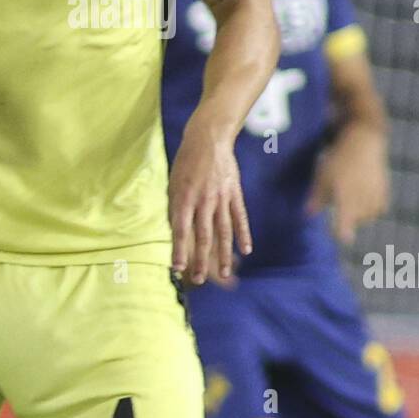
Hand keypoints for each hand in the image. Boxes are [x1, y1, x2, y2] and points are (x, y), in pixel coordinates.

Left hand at [169, 112, 251, 284]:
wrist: (208, 138)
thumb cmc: (185, 162)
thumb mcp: (172, 182)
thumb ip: (174, 207)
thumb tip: (173, 232)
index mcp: (183, 197)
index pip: (180, 230)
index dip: (179, 250)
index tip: (178, 268)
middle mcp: (203, 200)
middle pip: (202, 236)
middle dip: (201, 260)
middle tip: (199, 279)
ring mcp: (221, 197)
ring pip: (223, 231)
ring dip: (223, 254)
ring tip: (225, 274)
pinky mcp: (234, 193)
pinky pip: (240, 217)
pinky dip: (243, 234)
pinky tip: (245, 250)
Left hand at [306, 124, 389, 244]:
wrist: (363, 142)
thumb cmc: (338, 160)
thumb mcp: (322, 177)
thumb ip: (316, 199)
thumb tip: (307, 215)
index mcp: (346, 201)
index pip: (345, 228)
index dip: (342, 234)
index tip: (341, 235)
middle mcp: (363, 202)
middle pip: (355, 221)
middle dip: (347, 215)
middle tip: (341, 195)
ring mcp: (376, 198)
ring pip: (368, 216)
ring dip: (360, 212)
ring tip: (353, 193)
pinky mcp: (385, 192)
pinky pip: (379, 209)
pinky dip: (372, 206)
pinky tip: (365, 194)